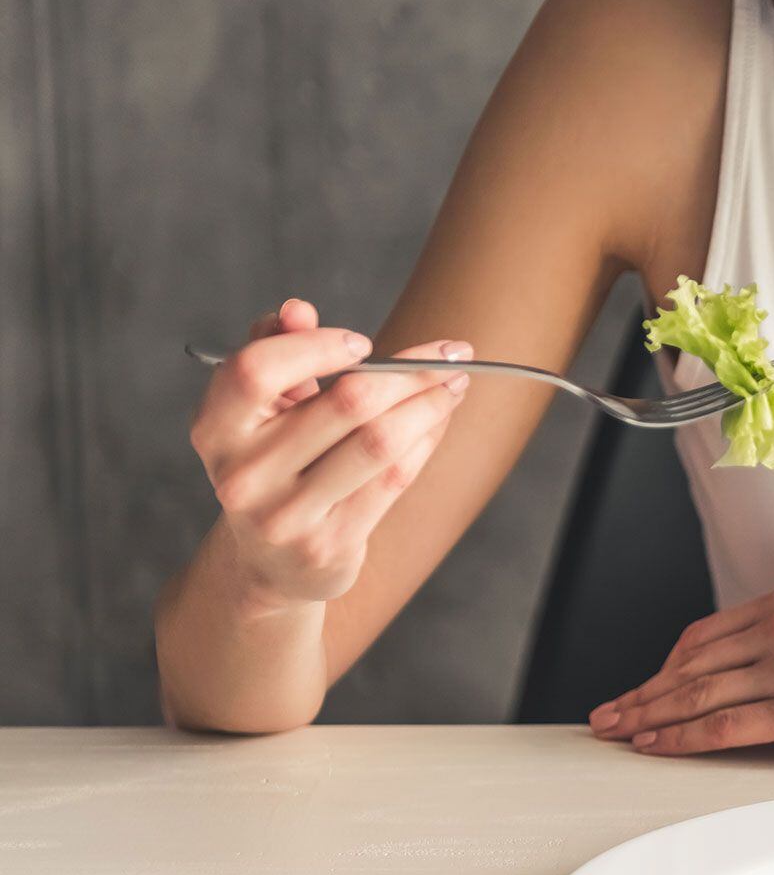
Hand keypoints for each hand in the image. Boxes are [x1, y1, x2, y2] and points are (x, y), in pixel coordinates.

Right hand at [189, 297, 470, 612]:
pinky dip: (426, 441)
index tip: (364, 342)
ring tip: (457, 382)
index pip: (257, 370)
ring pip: (380, 440)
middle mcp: (242, 474)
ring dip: (431, 404)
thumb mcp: (263, 409)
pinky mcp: (327, 545)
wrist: (269, 564)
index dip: (317, 347)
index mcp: (215, 428)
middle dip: (411, 370)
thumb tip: (296, 310)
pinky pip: (394, 478)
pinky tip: (441, 420)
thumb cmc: (275, 462)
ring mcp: (283, 515)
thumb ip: (276, 350)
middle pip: (346, 403)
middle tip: (455, 352)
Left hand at [588, 586, 773, 764]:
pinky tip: (658, 746)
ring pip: (698, 695)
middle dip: (642, 693)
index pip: (703, 635)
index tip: (640, 687)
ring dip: (649, 717)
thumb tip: (732, 670)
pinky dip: (681, 738)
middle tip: (608, 714)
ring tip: (619, 733)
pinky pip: (722, 727)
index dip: (663, 667)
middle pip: (691, 665)